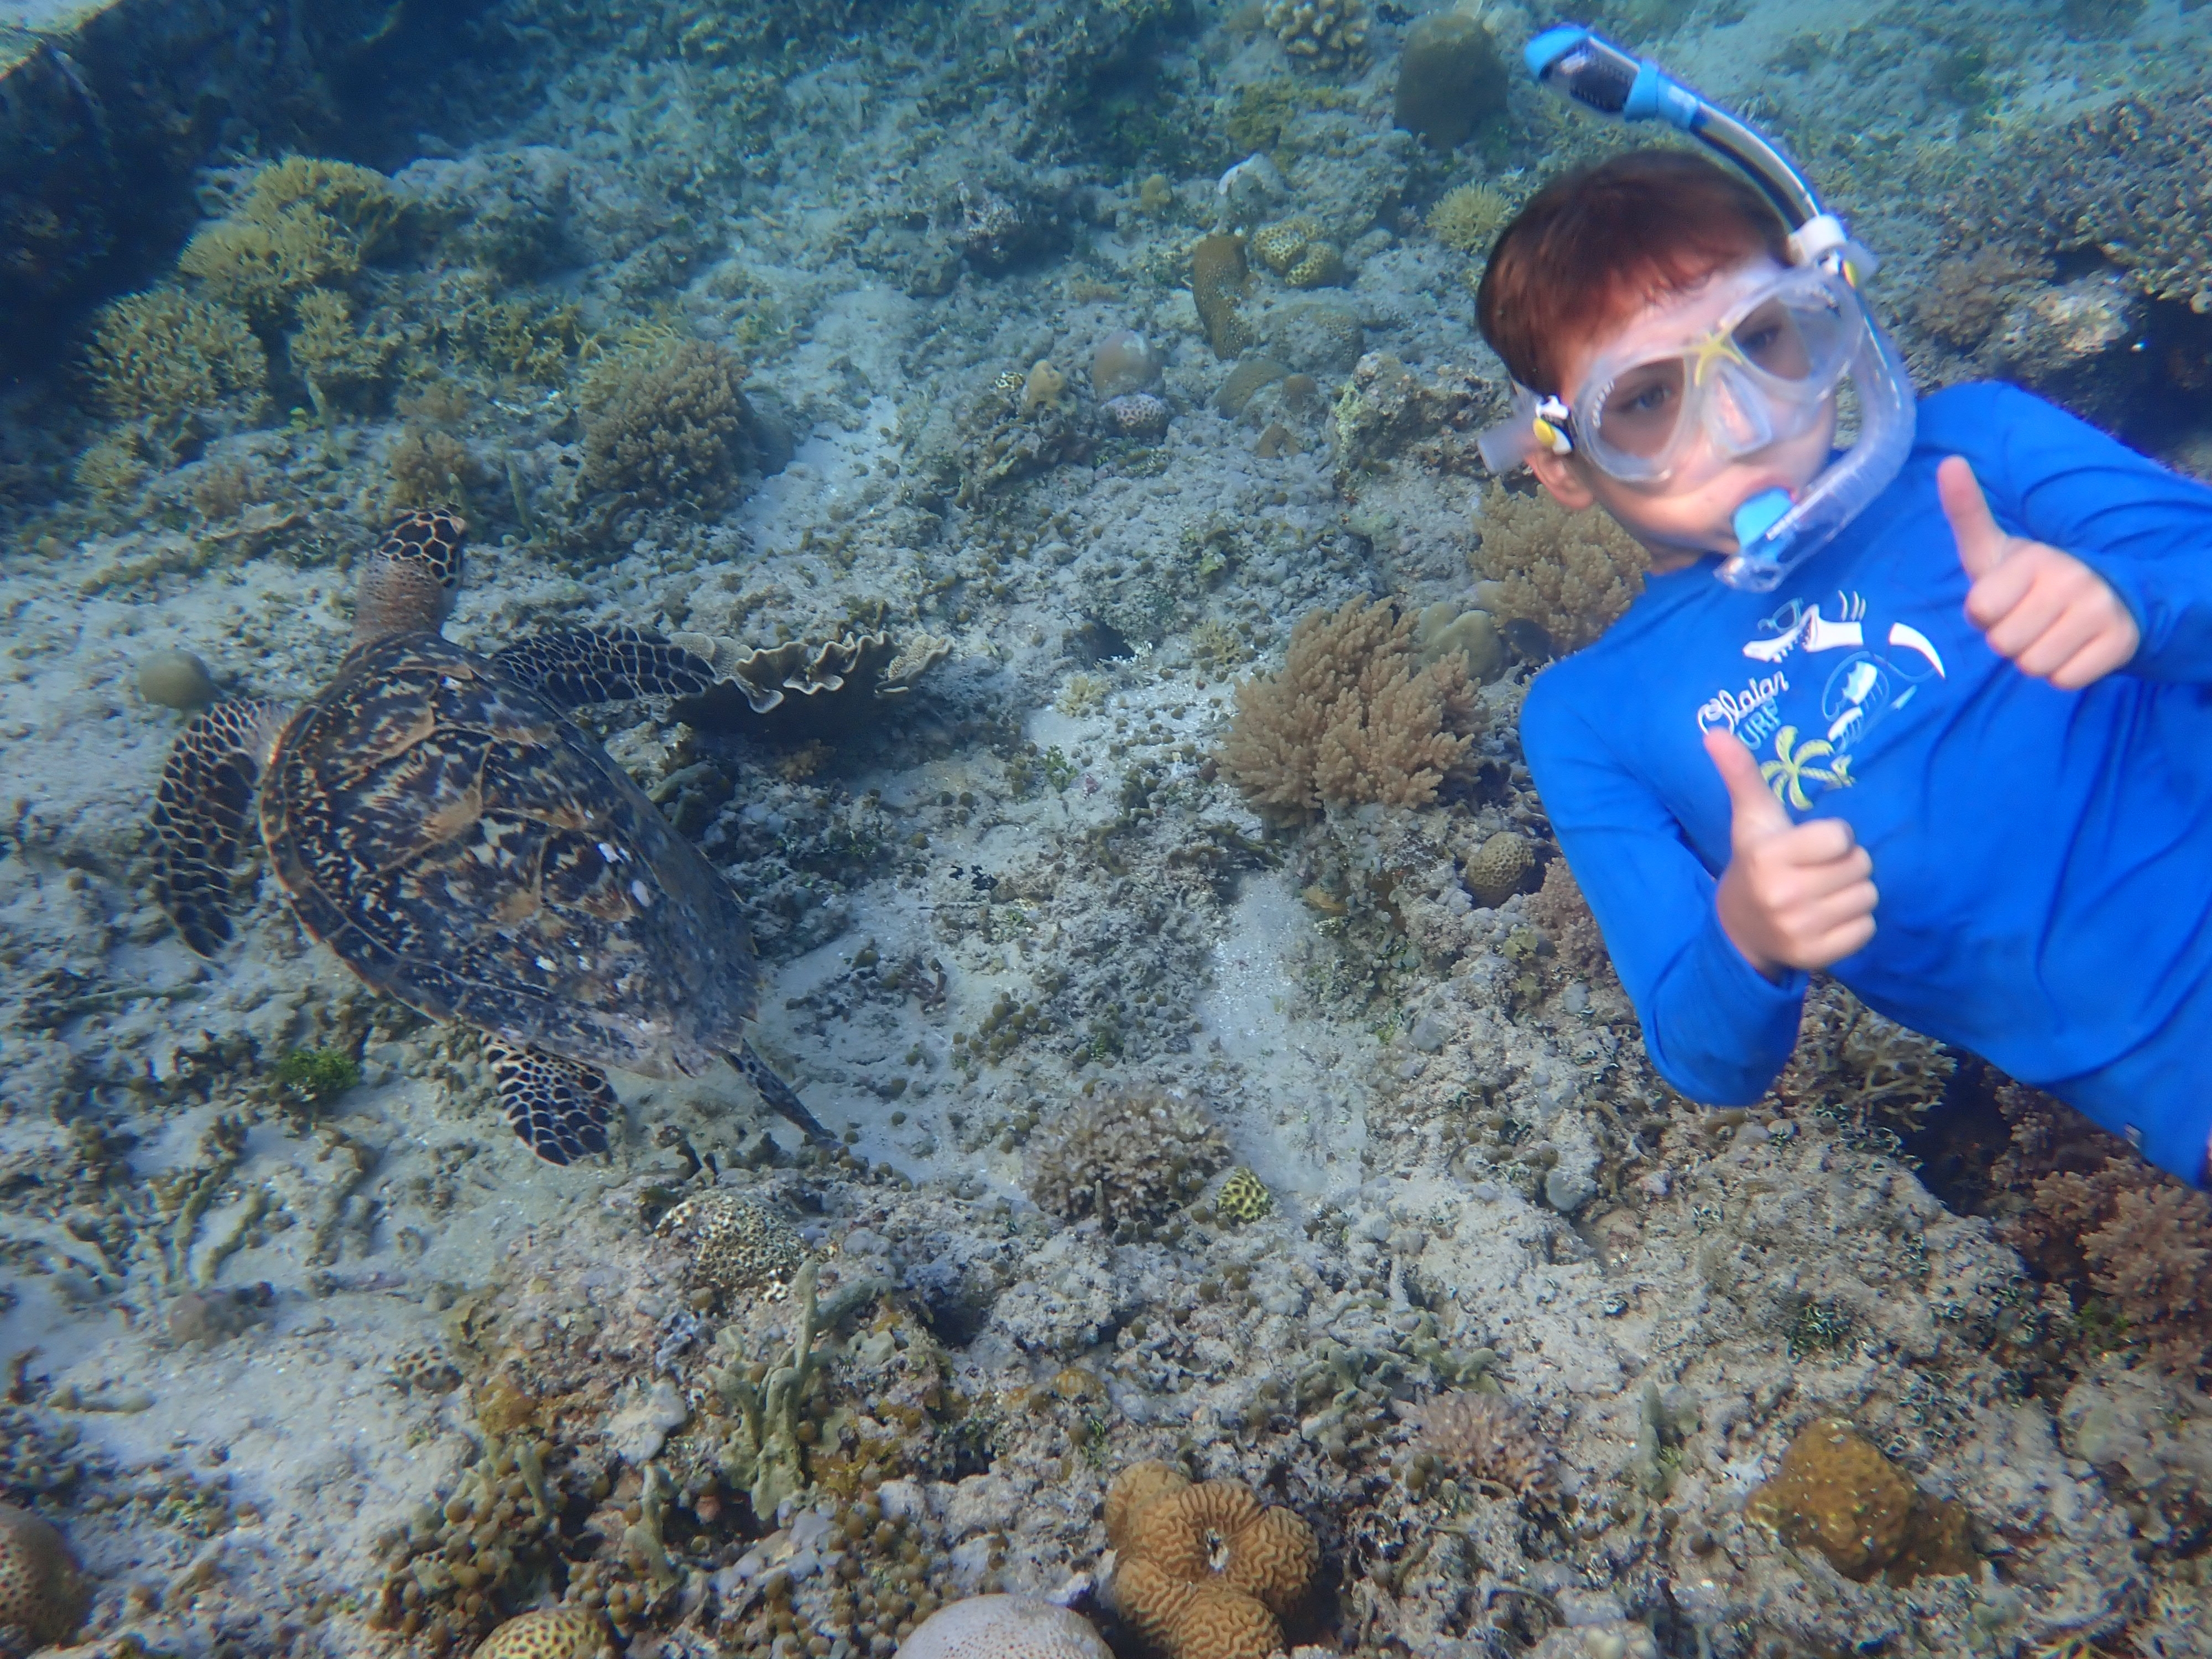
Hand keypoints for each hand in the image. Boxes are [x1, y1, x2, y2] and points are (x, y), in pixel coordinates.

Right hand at [1705, 728, 1876, 978]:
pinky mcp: (1815, 956)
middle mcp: (1782, 895)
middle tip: (1819, 871)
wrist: (1739, 930)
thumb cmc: (1755, 863)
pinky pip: (1866, 929)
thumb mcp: (1750, 820)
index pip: (1840, 837)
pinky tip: (1829, 918)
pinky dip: (1854, 924)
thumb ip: (1741, 774)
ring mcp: (1799, 929)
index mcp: (1767, 857)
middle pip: (1861, 865)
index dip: (1833, 838)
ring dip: (1853, 893)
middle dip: (1846, 865)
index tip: (1811, 846)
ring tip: (1825, 894)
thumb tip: (1713, 730)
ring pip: (1867, 897)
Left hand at [1940, 456, 2138, 688]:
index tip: (2003, 598)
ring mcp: (2100, 611)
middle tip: (2028, 619)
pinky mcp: (2120, 642)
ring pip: (2032, 666)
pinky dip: (2063, 673)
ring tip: (2049, 632)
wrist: (2105, 595)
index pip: (1978, 610)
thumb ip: (1966, 512)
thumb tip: (1948, 462)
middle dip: (2008, 639)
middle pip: (2002, 643)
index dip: (1984, 613)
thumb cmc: (2030, 577)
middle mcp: (2071, 579)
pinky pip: (2064, 681)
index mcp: (2034, 557)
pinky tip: (2073, 648)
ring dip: (2034, 657)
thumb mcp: (1993, 549)